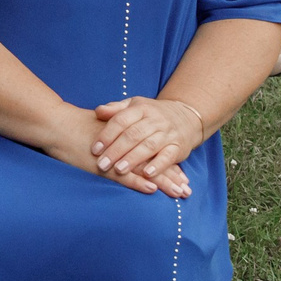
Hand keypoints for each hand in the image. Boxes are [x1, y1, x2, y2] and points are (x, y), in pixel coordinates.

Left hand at [91, 96, 205, 196]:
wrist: (185, 117)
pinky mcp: (178, 147)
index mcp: (141, 109)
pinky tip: (147, 174)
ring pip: (149, 146)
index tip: (95, 149)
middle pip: (133, 135)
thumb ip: (116, 110)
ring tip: (119, 170)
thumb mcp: (134, 106)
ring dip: (133, 159)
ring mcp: (167, 134)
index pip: (121, 120)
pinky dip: (158, 166)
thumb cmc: (151, 115)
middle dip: (116, 150)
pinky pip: (168, 156)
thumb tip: (98, 111)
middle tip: (102, 165)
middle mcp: (155, 120)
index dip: (107, 135)